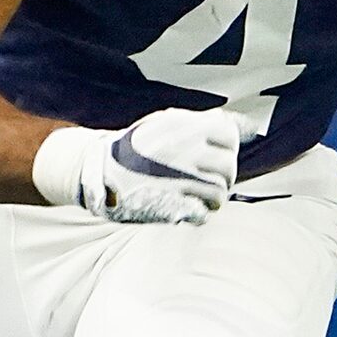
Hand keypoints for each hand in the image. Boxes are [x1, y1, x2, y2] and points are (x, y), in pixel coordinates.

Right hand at [32, 107, 243, 224]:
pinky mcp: (171, 207)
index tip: (214, 155)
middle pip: (228, 168)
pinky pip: (203, 214)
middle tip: (203, 179)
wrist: (96, 171)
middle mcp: (185, 152)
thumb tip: (240, 123)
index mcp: (184, 128)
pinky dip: (197, 213)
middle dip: (221, 176)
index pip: (229, 137)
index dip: (226, 148)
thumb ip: (202, 122)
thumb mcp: (166, 123)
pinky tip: (185, 207)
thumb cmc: (136, 146)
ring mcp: (179, 181)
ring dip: (211, 197)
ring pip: (220, 193)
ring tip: (194, 195)